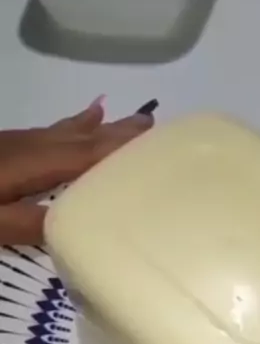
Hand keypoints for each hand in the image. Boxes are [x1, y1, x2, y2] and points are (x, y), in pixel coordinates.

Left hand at [0, 101, 153, 245]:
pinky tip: (86, 118)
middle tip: (156, 127)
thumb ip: (34, 223)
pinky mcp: (11, 144)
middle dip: (122, 133)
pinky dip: (78, 124)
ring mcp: (23, 141)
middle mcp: (38, 145)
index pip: (90, 153)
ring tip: (135, 121)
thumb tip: (80, 225)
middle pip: (87, 137)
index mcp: (39, 163)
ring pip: (73, 130)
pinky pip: (56, 130)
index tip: (160, 144)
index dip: (124, 147)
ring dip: (106, 128)